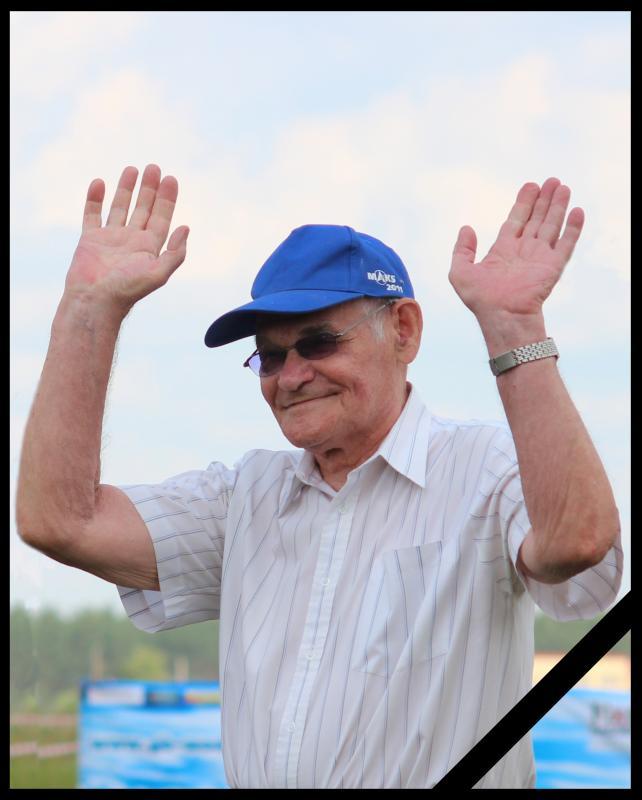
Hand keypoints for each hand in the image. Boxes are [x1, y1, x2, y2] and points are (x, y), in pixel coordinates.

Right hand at [65, 164, 188, 312]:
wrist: (95, 301)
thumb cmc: (127, 290)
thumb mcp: (158, 273)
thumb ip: (175, 253)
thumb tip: (186, 228)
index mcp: (149, 248)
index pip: (162, 218)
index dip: (167, 199)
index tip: (171, 179)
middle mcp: (132, 241)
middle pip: (144, 209)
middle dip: (150, 189)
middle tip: (154, 167)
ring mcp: (111, 239)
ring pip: (120, 207)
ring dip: (126, 189)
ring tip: (132, 169)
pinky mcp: (90, 239)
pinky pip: (92, 214)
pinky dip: (95, 199)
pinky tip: (99, 183)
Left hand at [449, 178, 583, 330]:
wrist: (502, 316)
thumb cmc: (481, 300)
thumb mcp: (460, 273)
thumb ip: (462, 250)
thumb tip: (467, 228)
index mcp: (503, 250)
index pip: (516, 220)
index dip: (523, 203)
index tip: (531, 186)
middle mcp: (523, 251)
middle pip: (536, 219)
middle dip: (543, 200)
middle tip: (551, 181)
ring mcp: (539, 257)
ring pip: (551, 225)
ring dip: (557, 206)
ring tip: (562, 187)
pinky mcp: (553, 266)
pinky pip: (565, 243)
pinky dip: (572, 228)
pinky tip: (577, 211)